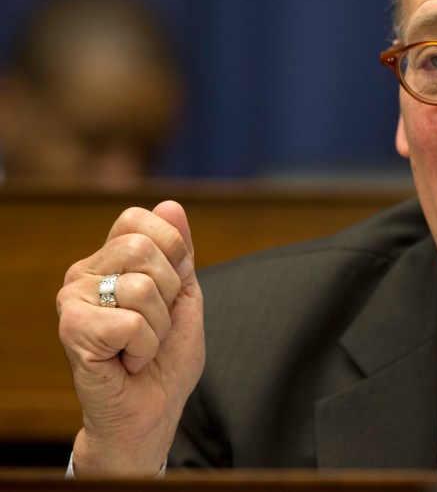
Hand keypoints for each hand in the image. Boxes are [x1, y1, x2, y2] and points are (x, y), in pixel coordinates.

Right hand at [56, 201, 204, 475]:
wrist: (152, 411)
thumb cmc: (166, 357)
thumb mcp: (184, 296)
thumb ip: (179, 252)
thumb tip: (170, 205)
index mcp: (109, 260)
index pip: (139, 218)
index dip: (171, 248)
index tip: (171, 288)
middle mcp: (83, 273)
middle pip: (144, 247)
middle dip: (169, 291)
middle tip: (154, 324)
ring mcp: (72, 300)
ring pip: (142, 286)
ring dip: (158, 326)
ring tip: (141, 345)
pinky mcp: (71, 329)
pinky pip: (131, 321)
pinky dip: (144, 347)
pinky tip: (128, 360)